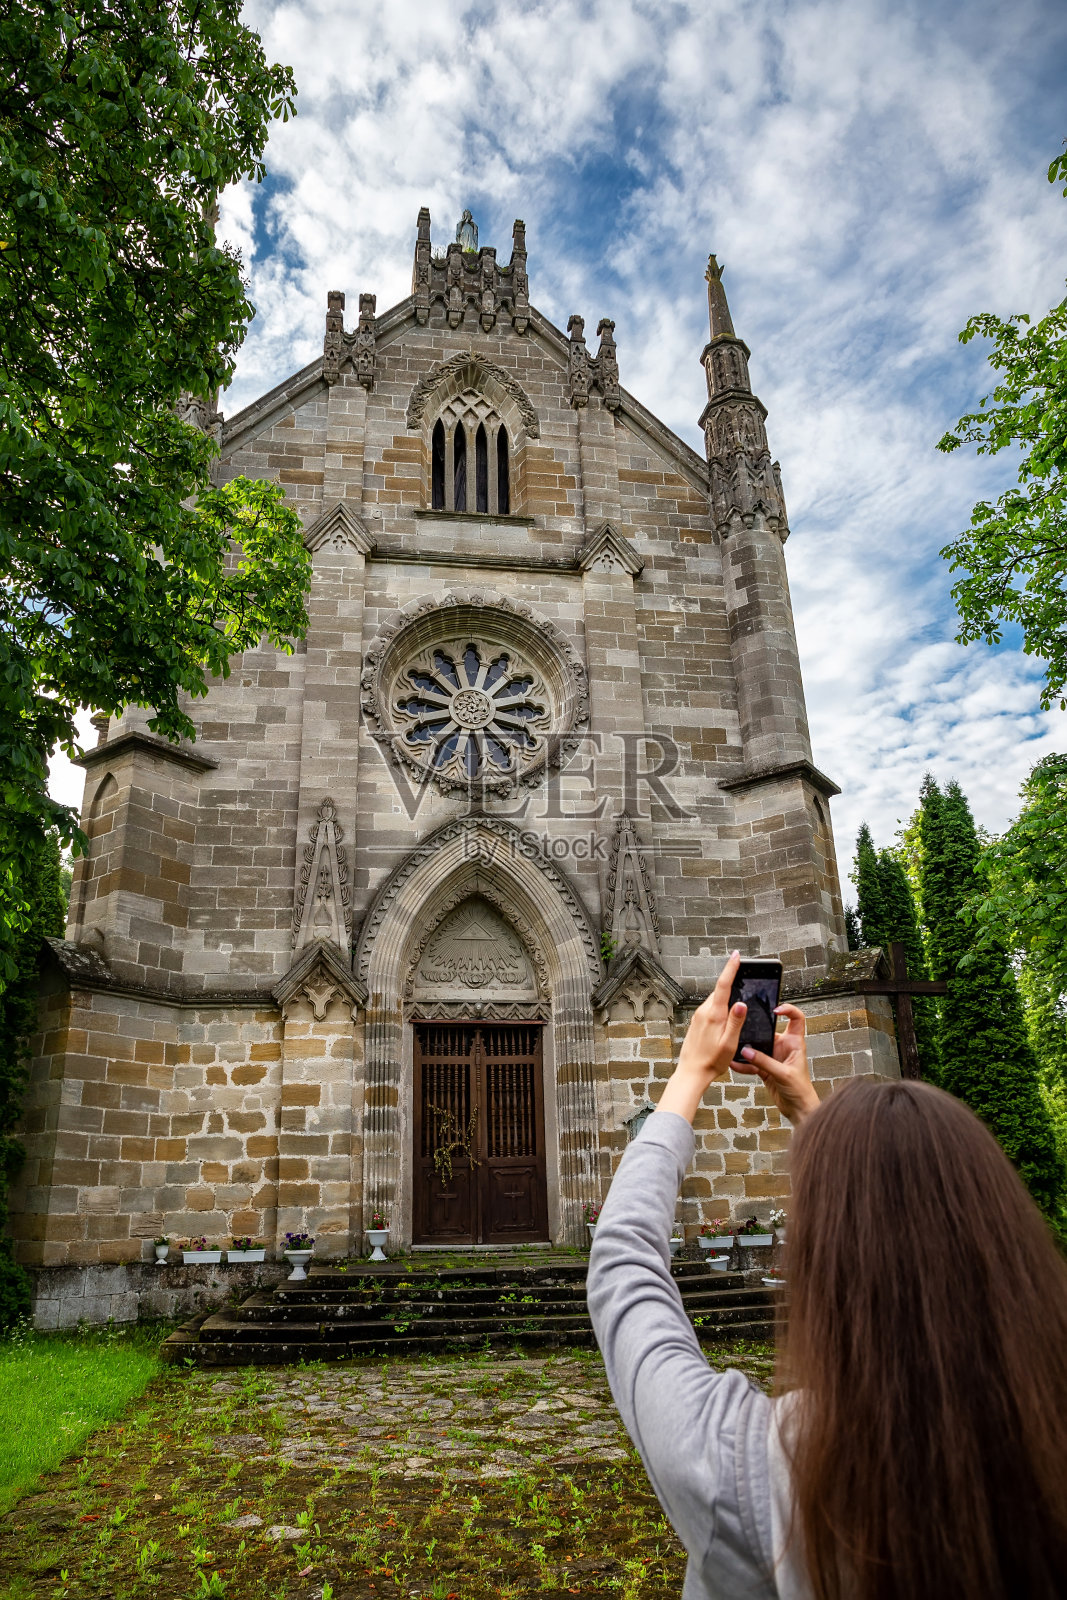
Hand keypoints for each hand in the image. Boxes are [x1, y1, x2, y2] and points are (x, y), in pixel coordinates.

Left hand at [657, 952, 747, 1122]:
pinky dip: (720, 1006)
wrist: (691, 1072)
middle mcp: (703, 1012)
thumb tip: (742, 1003)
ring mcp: (698, 1017)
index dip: (730, 969)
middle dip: (731, 981)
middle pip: (720, 991)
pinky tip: (726, 1014)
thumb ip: (736, 1022)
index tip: (736, 956)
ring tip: (738, 995)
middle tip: (743, 973)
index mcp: (713, 1015)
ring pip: (715, 1000)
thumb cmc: (712, 1061)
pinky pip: (710, 1009)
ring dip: (726, 996)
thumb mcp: (729, 1043)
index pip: (723, 985)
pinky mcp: (696, 1023)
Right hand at [731, 1003, 819, 1124]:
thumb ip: (764, 1062)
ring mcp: (773, 1057)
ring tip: (734, 1047)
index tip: (774, 1009)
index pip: (796, 1019)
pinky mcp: (765, 1068)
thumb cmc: (801, 1090)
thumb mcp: (783, 1074)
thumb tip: (746, 1051)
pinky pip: (751, 1062)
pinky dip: (743, 1064)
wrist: (798, 1109)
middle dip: (756, 1030)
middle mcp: (784, 1047)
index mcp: (795, 1043)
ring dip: (747, 1049)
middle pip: (769, 1031)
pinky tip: (734, 1065)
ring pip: (757, 1047)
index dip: (788, 1010)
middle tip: (743, 1025)